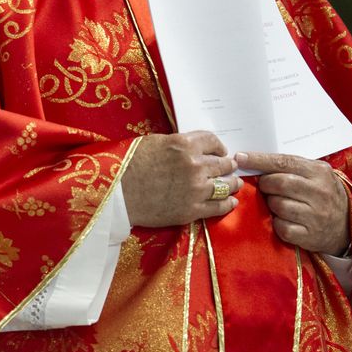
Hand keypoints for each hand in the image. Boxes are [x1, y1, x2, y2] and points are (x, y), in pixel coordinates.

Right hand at [122, 131, 240, 227]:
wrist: (116, 193)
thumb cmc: (127, 164)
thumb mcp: (153, 142)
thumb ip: (177, 144)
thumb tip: (191, 148)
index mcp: (183, 144)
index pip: (212, 141)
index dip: (218, 146)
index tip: (219, 151)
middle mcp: (194, 165)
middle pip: (223, 163)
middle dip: (227, 165)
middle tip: (229, 167)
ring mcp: (195, 189)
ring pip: (226, 185)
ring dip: (232, 183)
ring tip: (235, 183)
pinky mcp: (192, 210)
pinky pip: (220, 206)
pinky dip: (228, 204)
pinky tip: (231, 201)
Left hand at [235, 151, 348, 254]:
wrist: (346, 225)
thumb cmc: (322, 194)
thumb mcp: (314, 174)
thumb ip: (289, 167)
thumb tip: (251, 160)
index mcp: (319, 172)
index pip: (284, 162)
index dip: (259, 160)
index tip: (240, 158)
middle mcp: (320, 193)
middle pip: (279, 183)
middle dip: (265, 184)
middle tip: (265, 186)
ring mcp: (316, 216)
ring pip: (278, 205)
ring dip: (271, 204)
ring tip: (278, 203)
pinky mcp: (310, 236)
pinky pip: (281, 227)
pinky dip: (277, 223)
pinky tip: (283, 219)